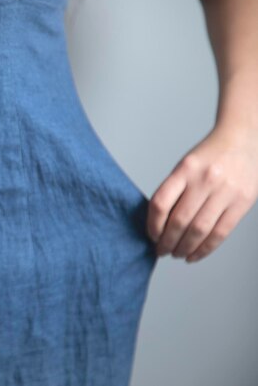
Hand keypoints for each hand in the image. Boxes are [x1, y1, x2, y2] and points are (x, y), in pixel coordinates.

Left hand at [147, 124, 257, 262]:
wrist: (244, 139)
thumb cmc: (209, 156)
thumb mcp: (185, 165)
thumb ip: (173, 190)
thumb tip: (159, 224)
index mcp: (185, 169)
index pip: (160, 203)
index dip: (152, 224)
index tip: (151, 235)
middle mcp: (205, 180)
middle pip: (180, 220)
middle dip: (167, 242)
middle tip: (161, 251)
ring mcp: (226, 191)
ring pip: (200, 230)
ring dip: (184, 248)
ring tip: (176, 254)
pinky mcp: (242, 202)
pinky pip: (221, 233)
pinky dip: (205, 249)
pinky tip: (194, 255)